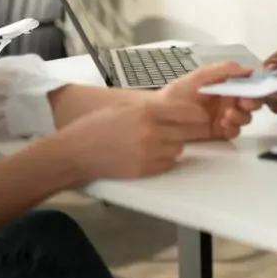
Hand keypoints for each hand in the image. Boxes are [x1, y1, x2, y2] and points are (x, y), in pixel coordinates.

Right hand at [51, 99, 208, 182]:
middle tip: (189, 129)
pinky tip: (153, 154)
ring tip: (160, 141)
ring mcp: (148, 152)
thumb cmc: (97, 126)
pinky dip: (166, 160)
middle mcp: (151, 131)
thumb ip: (152, 109)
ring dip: (175, 145)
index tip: (201, 116)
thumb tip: (177, 111)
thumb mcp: (125, 108)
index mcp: (146, 111)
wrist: (75, 152)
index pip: (186, 111)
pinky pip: (168, 164)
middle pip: (188, 131)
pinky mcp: (144, 169)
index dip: (197, 114)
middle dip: (191, 130)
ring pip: (179, 148)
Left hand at [148, 62, 262, 139]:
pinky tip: (223, 125)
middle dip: (251, 104)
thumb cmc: (177, 93)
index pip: (248, 84)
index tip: (252, 90)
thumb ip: (222, 70)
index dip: (255, 87)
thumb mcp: (199, 77)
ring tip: (226, 116)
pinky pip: (234, 131)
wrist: (159, 116)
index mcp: (225, 84)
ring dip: (240, 117)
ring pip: (245, 117)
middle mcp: (228, 99)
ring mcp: (224, 116)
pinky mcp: (219, 131)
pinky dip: (233, 128)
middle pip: (251, 102)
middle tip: (242, 104)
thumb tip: (248, 69)